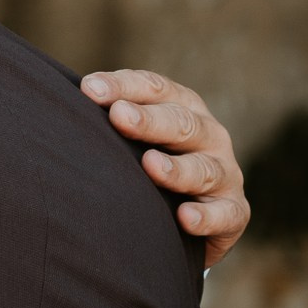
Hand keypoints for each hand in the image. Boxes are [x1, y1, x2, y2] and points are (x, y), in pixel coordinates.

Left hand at [82, 70, 247, 267]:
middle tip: (119, 116)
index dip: (124, 87)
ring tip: (150, 166)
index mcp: (184, 108)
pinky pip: (225, 214)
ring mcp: (225, 173)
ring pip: (203, 169)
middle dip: (150, 120)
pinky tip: (184, 218)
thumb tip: (72, 98)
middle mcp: (209, 135)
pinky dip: (206, 217)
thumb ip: (112, 118)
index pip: (156, 89)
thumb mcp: (136, 139)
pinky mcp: (235, 211)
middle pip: (182, 123)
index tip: (89, 90)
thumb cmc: (150, 168)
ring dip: (177, 168)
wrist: (190, 220)